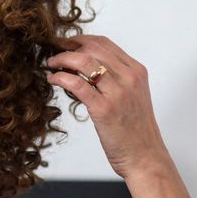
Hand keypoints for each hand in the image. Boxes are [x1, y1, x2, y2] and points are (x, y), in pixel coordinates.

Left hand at [45, 34, 170, 178]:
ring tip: (51, 65)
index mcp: (136, 71)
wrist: (145, 157)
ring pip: (84, 60)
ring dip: (61, 59)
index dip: (80, 40)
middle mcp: (129, 77)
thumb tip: (83, 67)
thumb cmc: (135, 130)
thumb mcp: (131, 96)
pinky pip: (77, 84)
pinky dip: (60, 77)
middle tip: (54, 54)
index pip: (104, 43)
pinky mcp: (104, 109)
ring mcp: (118, 92)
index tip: (65, 44)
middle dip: (67, 47)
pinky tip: (53, 80)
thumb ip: (113, 79)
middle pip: (92, 47)